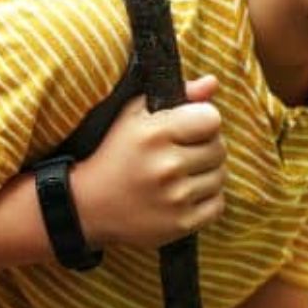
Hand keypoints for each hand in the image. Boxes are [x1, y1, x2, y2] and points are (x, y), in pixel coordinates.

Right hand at [72, 75, 226, 248]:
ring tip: (182, 175)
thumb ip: (177, 95)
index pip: (211, 119)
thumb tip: (213, 83)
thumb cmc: (114, 154)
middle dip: (206, 148)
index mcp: (154, 133)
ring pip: (220, 177)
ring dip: (207, 174)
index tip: (189, 129)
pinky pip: (217, 204)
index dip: (203, 122)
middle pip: (219, 148)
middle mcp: (166, 165)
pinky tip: (185, 195)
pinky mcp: (180, 224)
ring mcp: (175, 197)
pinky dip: (207, 199)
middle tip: (184, 153)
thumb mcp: (134, 116)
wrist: (87, 206)